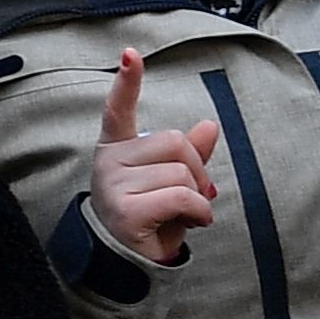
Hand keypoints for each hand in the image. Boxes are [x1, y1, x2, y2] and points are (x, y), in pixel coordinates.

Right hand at [85, 50, 222, 266]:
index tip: (131, 54)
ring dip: (198, 196)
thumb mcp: (170, 181)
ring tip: (187, 213)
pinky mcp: (126, 211)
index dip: (127, 82)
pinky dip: (199, 211)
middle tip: (196, 194)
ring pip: (181, 172)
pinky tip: (194, 221)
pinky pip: (180, 196)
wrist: (129, 264)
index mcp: (116, 149)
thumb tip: (210, 125)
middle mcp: (109, 163)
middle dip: (197, 168)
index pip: (118, 109)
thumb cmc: (150, 217)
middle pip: (174, 142)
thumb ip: (189, 154)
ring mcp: (114, 187)